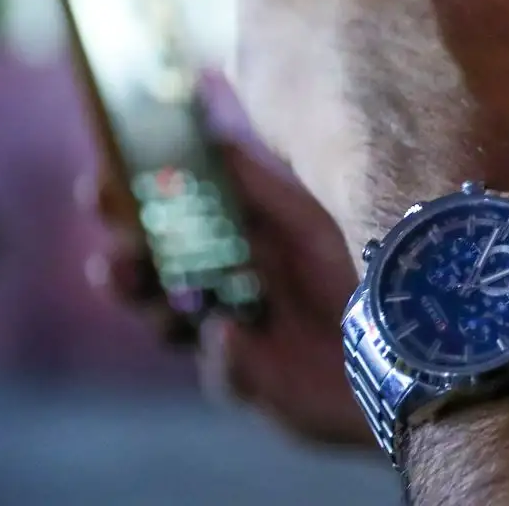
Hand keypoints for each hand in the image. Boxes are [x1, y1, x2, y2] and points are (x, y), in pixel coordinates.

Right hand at [82, 140, 373, 447]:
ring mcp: (232, 340)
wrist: (409, 342)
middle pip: (151, 278)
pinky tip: (225, 331)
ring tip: (140, 285)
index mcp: (229, 245)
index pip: (160, 225)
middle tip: (111, 250)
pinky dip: (226, 354)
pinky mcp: (255, 384)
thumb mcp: (308, 217)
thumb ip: (256, 180)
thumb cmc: (358, 271)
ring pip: (170, 326)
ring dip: (151, 307)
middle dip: (124, 262)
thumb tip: (209, 123)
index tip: (100, 184)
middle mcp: (219, 292)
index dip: (126, 208)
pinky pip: (230, 373)